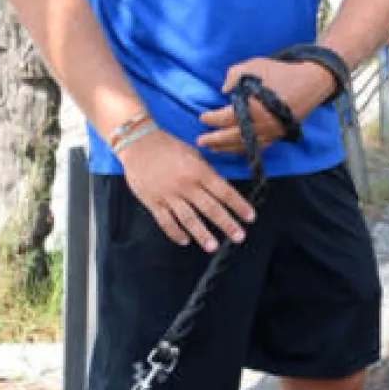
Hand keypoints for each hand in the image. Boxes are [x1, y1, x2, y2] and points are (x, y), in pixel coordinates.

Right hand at [120, 128, 256, 250]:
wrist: (138, 143)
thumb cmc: (168, 146)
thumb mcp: (193, 154)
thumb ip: (207, 172)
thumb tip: (222, 189)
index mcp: (198, 171)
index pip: (224, 191)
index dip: (239, 205)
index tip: (250, 217)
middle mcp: (185, 184)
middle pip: (210, 208)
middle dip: (227, 224)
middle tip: (239, 237)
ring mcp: (168, 195)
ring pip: (188, 219)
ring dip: (202, 234)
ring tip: (213, 246)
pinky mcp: (153, 201)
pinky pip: (165, 222)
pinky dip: (176, 233)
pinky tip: (185, 240)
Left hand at [197, 57, 336, 156]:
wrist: (312, 82)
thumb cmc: (282, 72)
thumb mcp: (255, 65)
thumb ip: (235, 75)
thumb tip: (224, 89)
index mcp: (253, 107)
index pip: (226, 118)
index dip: (211, 119)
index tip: (202, 117)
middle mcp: (262, 123)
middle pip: (232, 136)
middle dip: (214, 140)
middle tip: (200, 141)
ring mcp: (271, 131)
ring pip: (245, 145)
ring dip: (227, 148)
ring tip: (213, 149)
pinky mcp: (279, 134)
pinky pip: (259, 146)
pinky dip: (245, 149)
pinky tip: (235, 148)